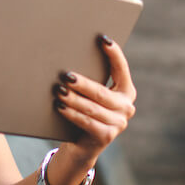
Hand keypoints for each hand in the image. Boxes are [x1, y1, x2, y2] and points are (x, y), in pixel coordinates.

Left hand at [53, 35, 136, 157]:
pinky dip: (71, 114)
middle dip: (82, 83)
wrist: (82, 145)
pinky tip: (60, 106)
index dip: (114, 54)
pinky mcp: (106, 137)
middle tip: (65, 75)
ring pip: (92, 108)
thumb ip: (91, 79)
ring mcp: (119, 123)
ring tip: (58, 91)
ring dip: (73, 99)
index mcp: (126, 91)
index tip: (102, 39)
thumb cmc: (84, 111)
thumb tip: (71, 56)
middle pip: (101, 92)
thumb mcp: (91, 95)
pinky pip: (86, 122)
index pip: (121, 69)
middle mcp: (127, 107)